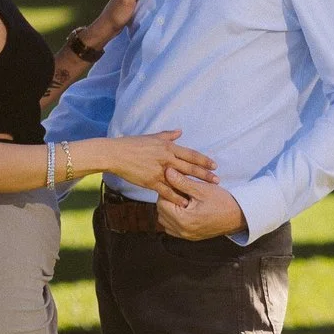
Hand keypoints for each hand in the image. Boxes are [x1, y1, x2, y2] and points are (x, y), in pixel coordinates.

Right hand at [101, 129, 215, 192]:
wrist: (116, 154)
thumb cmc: (134, 144)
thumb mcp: (153, 137)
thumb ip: (168, 135)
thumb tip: (180, 131)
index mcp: (168, 147)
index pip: (191, 154)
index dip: (204, 160)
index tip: (215, 165)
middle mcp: (166, 158)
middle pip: (190, 167)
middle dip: (205, 174)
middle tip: (217, 179)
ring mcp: (159, 171)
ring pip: (180, 180)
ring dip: (194, 186)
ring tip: (206, 192)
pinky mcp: (150, 181)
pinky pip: (166, 191)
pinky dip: (176, 196)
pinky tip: (185, 201)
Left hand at [158, 167, 246, 240]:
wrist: (238, 216)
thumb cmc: (222, 202)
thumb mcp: (202, 189)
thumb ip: (182, 182)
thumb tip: (167, 172)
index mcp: (183, 219)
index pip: (161, 203)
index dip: (167, 191)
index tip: (176, 183)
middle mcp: (181, 231)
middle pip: (161, 212)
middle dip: (167, 199)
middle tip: (180, 189)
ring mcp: (185, 235)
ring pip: (165, 221)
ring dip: (169, 209)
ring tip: (183, 199)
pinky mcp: (189, 237)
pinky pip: (173, 227)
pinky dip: (174, 218)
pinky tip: (185, 209)